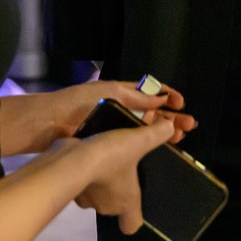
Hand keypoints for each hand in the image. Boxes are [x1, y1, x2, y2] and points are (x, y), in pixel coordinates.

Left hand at [43, 80, 195, 144]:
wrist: (50, 124)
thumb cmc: (79, 104)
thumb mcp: (111, 93)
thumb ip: (137, 97)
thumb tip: (163, 98)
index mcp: (121, 93)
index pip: (150, 92)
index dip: (167, 96)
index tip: (181, 104)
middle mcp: (120, 109)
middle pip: (152, 112)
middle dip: (171, 117)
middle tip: (189, 126)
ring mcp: (114, 128)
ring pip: (145, 129)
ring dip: (164, 131)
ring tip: (180, 137)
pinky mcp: (107, 145)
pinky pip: (132, 143)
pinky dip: (147, 145)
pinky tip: (158, 149)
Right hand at [73, 117, 175, 233]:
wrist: (71, 159)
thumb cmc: (110, 158)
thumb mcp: (138, 142)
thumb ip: (156, 134)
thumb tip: (170, 127)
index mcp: (126, 202)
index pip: (131, 225)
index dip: (133, 218)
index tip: (136, 203)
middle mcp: (105, 206)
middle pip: (115, 204)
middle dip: (118, 187)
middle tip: (123, 166)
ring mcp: (85, 199)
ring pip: (97, 193)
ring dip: (100, 179)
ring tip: (105, 156)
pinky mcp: (70, 187)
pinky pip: (81, 183)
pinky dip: (84, 172)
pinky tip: (88, 154)